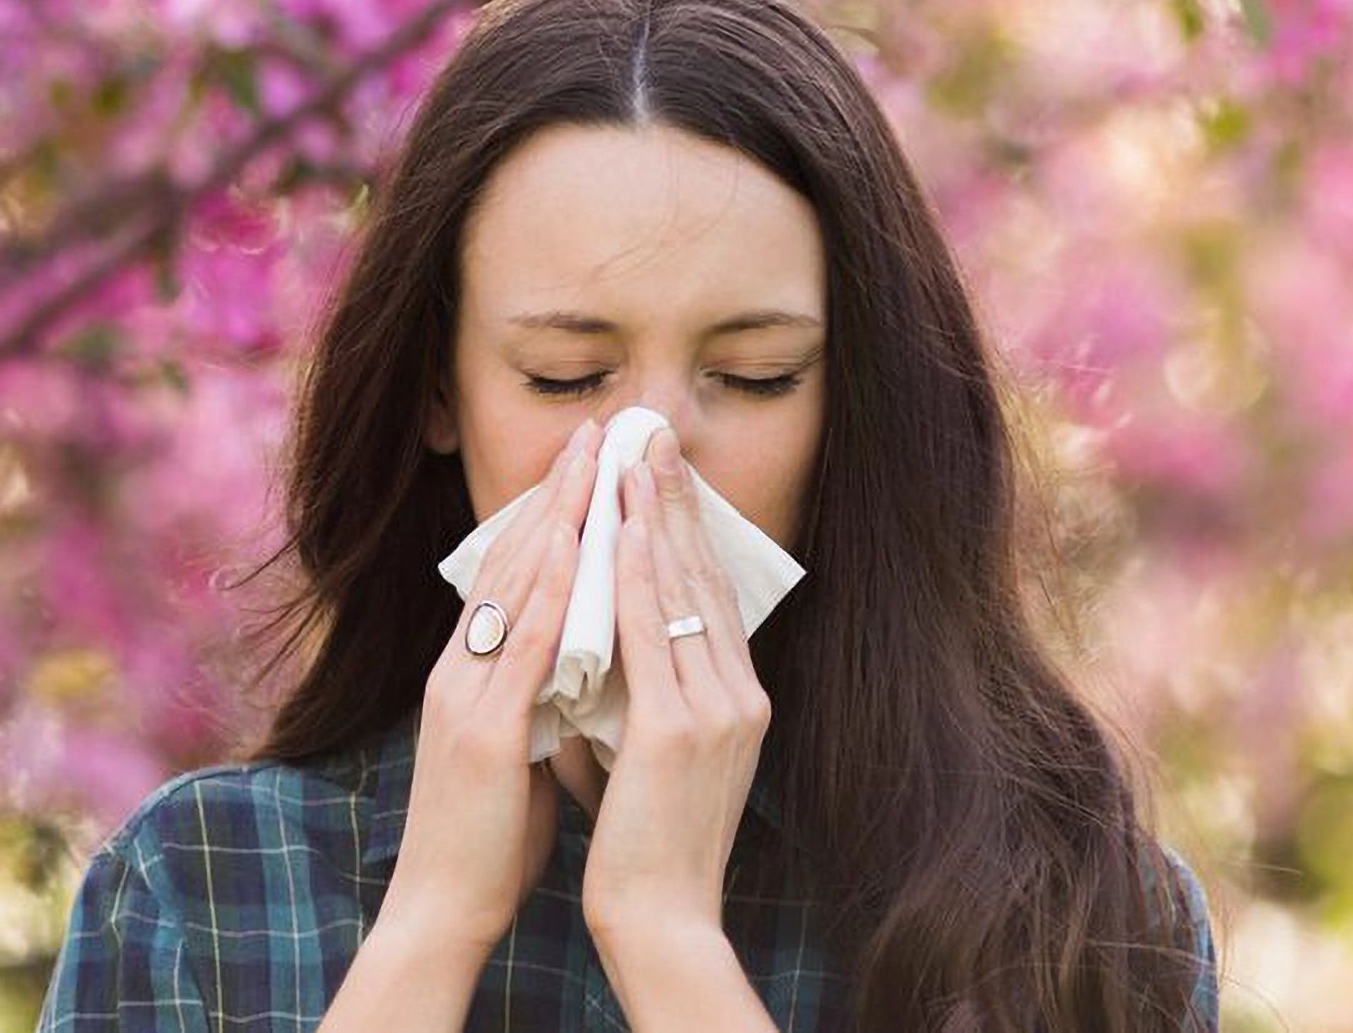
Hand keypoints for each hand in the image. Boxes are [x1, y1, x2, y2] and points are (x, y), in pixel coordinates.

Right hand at [377, 416, 601, 956]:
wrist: (444, 909)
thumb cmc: (488, 833)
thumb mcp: (516, 745)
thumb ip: (536, 695)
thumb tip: (579, 661)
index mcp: (468, 672)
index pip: (509, 574)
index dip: (547, 514)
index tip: (585, 466)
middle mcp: (458, 668)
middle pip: (508, 561)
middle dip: (554, 494)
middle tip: (593, 434)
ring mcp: (464, 694)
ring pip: (513, 587)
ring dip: (556, 519)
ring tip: (591, 463)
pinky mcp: (481, 731)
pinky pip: (522, 646)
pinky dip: (551, 590)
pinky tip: (577, 548)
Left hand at [580, 426, 772, 941]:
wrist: (662, 918)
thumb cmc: (649, 840)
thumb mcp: (660, 753)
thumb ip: (648, 694)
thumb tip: (612, 644)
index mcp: (738, 699)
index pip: (709, 594)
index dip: (686, 529)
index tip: (661, 474)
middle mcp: (741, 694)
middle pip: (703, 576)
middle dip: (675, 501)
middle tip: (653, 435)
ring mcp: (718, 710)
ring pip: (681, 591)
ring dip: (655, 516)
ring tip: (635, 455)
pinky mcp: (682, 730)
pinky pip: (654, 633)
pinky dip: (637, 573)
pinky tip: (622, 526)